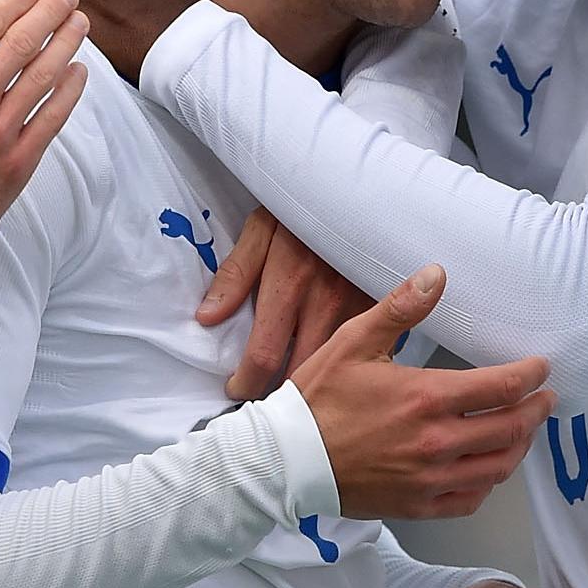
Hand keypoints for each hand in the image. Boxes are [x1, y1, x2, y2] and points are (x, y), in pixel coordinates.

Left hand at [202, 209, 375, 399]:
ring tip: (296, 392)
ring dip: (312, 387)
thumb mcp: (263, 227)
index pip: (263, 355)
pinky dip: (346, 367)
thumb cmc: (308, 208)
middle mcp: (324, 304)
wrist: (364, 189)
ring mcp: (358, 310)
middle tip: (262, 398)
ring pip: (333, 371)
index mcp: (288, 284)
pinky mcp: (380, 309)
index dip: (245, 382)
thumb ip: (235, 273)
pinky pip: (362, 352)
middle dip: (277, 393)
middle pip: (299, 374)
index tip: (235, 388)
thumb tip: (207, 316)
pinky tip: (334, 370)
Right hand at [290, 268, 549, 519]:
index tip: (541, 368)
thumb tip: (437, 274)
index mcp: (426, 397)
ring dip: (520, 446)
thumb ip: (401, 308)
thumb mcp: (354, 340)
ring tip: (524, 430)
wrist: (285, 459)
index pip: (502, 387)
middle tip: (545, 399)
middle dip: (536, 411)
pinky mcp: (418, 505)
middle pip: (511, 429)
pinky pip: (471, 499)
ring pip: (498, 467)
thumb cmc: (317, 398)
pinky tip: (488, 468)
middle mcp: (436, 442)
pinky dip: (488, 483)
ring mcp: (429, 479)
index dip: (530, 376)